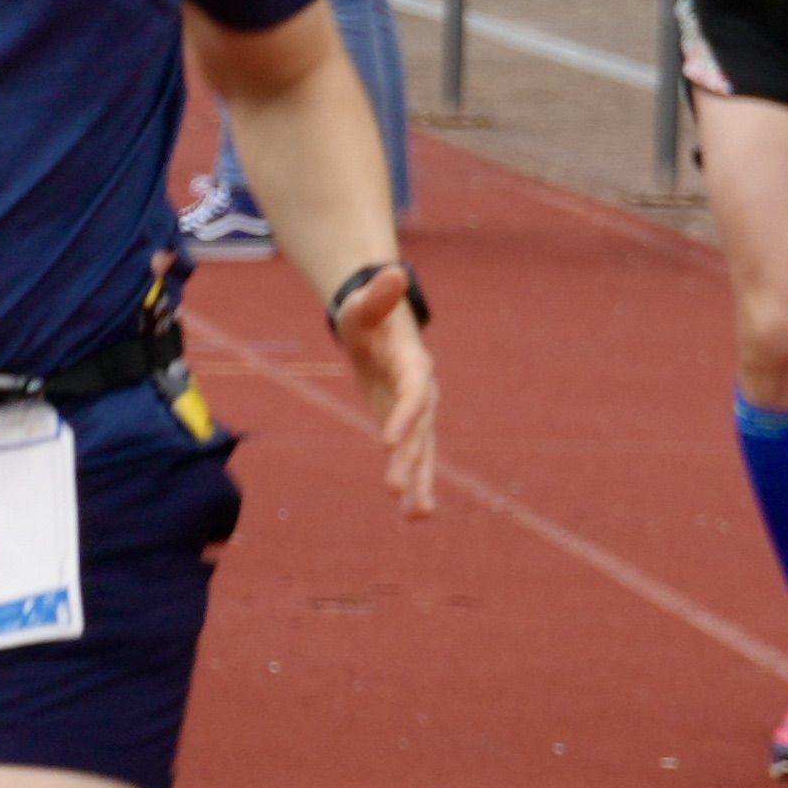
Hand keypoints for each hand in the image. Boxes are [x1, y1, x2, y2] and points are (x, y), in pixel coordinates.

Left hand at [335, 281, 441, 517]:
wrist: (377, 325)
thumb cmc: (367, 314)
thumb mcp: (364, 304)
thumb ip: (377, 296)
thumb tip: (390, 272)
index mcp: (414, 364)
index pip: (413, 393)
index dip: (405, 416)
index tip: (388, 442)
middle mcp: (423, 392)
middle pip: (420, 430)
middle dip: (409, 459)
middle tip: (394, 487)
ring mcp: (418, 412)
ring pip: (423, 451)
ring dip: (420, 482)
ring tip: (418, 515)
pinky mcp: (408, 426)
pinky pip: (415, 458)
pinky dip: (416, 483)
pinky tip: (414, 514)